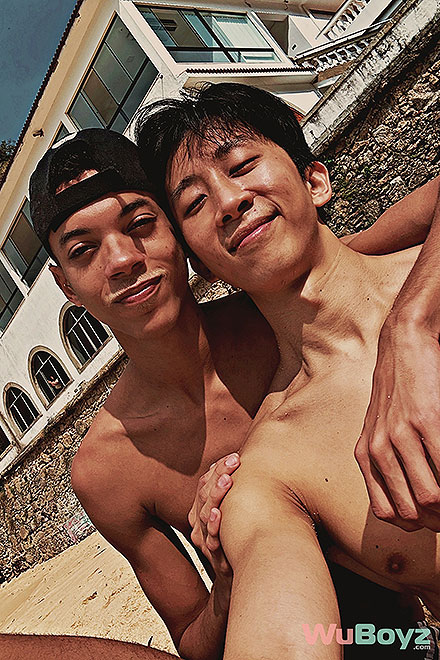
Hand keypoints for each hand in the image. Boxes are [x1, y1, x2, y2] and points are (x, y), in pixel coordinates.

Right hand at [188, 453, 239, 578]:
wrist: (242, 579)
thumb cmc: (241, 541)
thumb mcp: (238, 514)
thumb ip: (237, 493)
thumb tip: (248, 464)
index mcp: (205, 510)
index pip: (205, 483)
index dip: (218, 469)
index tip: (234, 456)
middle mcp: (202, 522)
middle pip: (204, 493)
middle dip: (219, 474)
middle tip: (234, 460)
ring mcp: (207, 538)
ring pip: (205, 512)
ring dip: (216, 494)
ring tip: (226, 479)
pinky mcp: (214, 555)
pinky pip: (210, 539)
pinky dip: (213, 525)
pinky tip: (218, 513)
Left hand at [355, 317, 439, 530]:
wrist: (403, 348)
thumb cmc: (396, 394)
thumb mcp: (378, 430)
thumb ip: (384, 464)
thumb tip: (411, 506)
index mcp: (366, 455)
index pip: (388, 513)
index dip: (416, 524)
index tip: (434, 518)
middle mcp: (379, 448)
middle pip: (412, 513)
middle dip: (438, 521)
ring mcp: (401, 434)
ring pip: (431, 498)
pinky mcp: (427, 420)